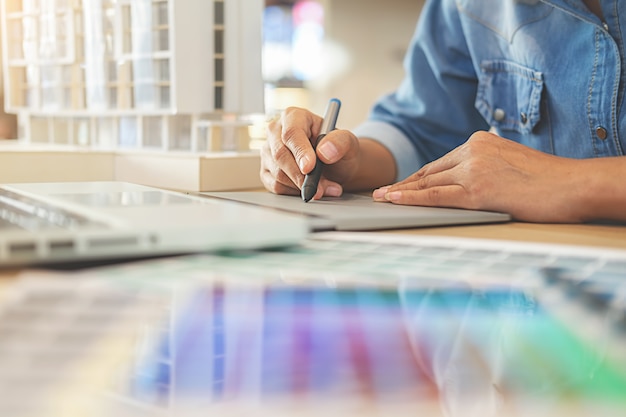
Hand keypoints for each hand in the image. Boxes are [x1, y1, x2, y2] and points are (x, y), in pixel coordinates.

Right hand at [260, 107, 360, 199]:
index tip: (310, 168)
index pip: (291, 133)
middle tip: (320, 189)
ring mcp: (269, 151)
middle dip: (301, 176)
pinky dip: (294, 192)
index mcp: (294, 116)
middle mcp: (276, 131)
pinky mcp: (266, 170)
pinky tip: (309, 189)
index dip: (300, 151)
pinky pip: (275, 186)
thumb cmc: (337, 150)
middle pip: (280, 155)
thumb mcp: (348, 142)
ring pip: (278, 174)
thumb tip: (324, 151)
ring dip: (301, 186)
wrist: (335, 167)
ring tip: (324, 188)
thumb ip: (340, 142)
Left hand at [372, 131, 587, 221]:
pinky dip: (410, 199)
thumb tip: (467, 182)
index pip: (440, 163)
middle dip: (403, 184)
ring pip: (427, 183)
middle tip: (381, 193)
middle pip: (429, 172)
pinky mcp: (477, 189)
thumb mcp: (509, 163)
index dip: (417, 177)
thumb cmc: (546, 180)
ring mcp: (474, 168)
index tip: (401, 185)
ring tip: (380, 198)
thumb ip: (484, 166)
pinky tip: (394, 200)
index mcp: (479, 141)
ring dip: (400, 192)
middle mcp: (472, 150)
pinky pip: (435, 195)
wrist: (573, 184)